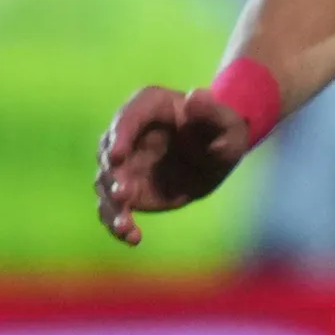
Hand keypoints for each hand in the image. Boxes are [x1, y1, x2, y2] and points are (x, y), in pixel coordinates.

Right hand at [95, 83, 265, 246]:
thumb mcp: (227, 122)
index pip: (128, 118)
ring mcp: (124, 163)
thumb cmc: (222, 129)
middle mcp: (127, 134)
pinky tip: (132, 238)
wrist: (218, 150)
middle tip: (124, 194)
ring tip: (125, 227)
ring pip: (106, 184)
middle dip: (113, 176)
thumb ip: (213, 111)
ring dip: (113, 206)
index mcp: (148, 106)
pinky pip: (115, 207)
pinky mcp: (127, 189)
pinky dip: (119, 223)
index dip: (120, 136)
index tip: (118, 156)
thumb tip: (195, 96)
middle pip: (109, 153)